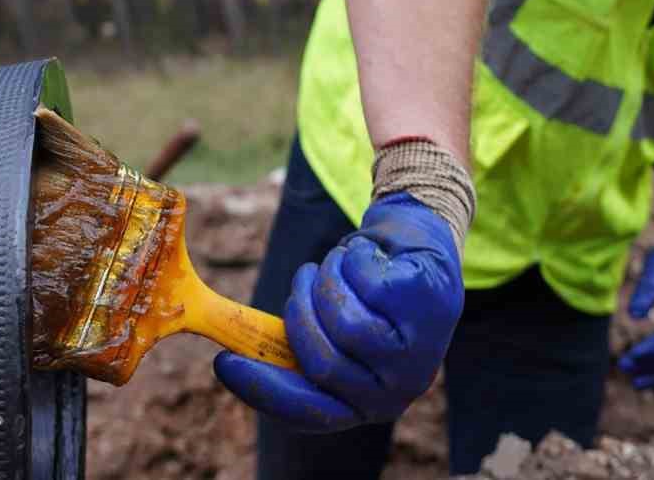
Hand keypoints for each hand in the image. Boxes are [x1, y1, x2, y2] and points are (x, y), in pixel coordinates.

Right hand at [213, 193, 463, 431]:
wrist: (419, 241)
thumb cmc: (365, 291)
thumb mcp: (329, 327)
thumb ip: (296, 349)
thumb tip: (232, 353)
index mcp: (368, 402)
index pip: (311, 412)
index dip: (263, 390)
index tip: (224, 361)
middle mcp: (399, 388)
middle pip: (323, 362)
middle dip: (299, 313)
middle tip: (299, 281)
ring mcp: (420, 350)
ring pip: (345, 322)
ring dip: (328, 280)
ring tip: (337, 264)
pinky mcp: (429, 305)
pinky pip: (368, 284)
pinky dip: (354, 257)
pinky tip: (368, 254)